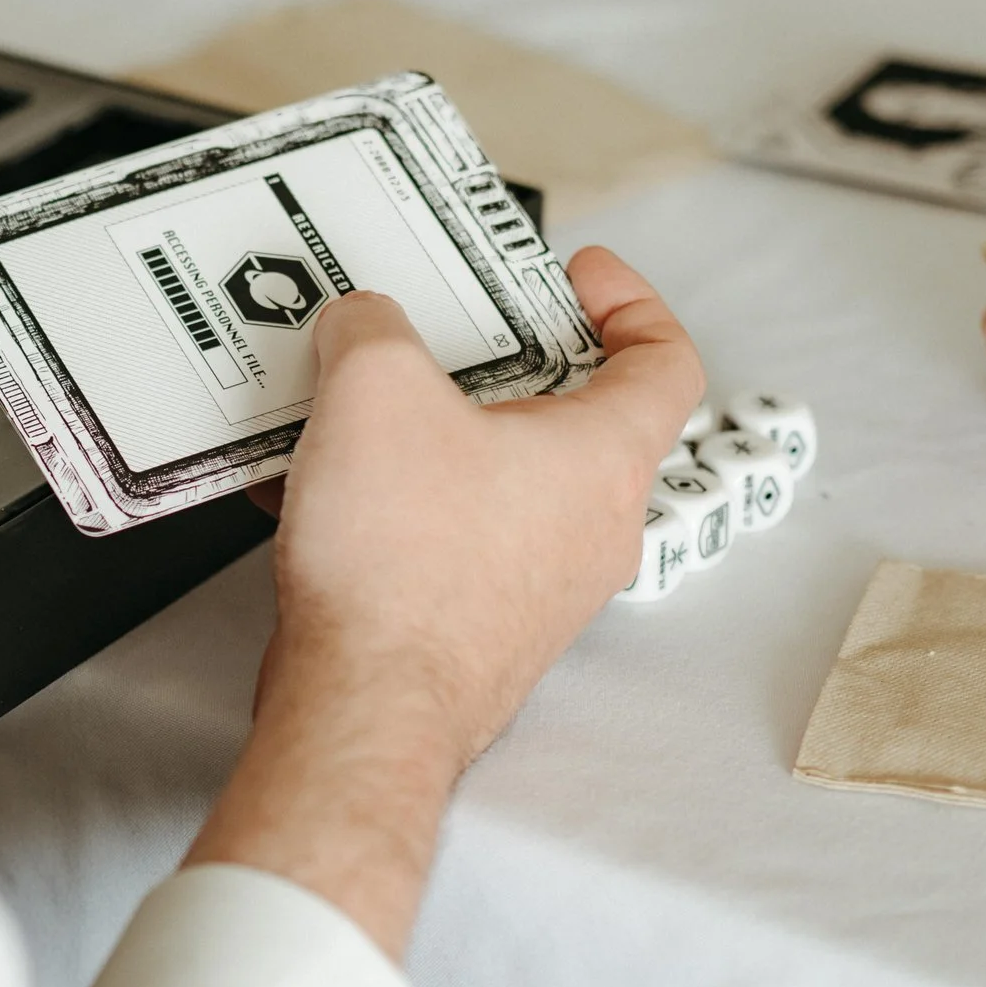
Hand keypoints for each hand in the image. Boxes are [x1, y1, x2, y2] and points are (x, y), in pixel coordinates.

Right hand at [188, 247, 701, 954]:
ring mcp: (540, 586)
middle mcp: (589, 527)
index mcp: (603, 457)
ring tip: (361, 407)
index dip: (630, 303)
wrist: (363, 708)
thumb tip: (361, 326)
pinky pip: (451, 537)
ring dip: (438, 436)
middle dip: (505, 365)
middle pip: (573, 418)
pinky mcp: (479, 625)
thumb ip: (371, 328)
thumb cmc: (401, 572)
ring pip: (503, 481)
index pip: (666, 361)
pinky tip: (320, 488)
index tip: (581, 278)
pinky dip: (398, 501)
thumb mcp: (373, 388)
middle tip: (452, 330)